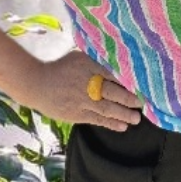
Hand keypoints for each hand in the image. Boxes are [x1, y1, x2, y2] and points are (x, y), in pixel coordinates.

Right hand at [22, 50, 142, 131]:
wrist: (37, 84)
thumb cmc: (61, 67)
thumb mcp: (79, 56)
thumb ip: (96, 57)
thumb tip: (117, 56)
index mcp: (88, 65)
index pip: (112, 72)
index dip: (127, 80)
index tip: (141, 83)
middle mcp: (87, 82)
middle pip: (112, 91)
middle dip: (129, 98)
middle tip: (142, 102)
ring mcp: (82, 99)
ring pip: (106, 108)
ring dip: (123, 114)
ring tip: (136, 118)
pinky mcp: (77, 114)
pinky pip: (97, 119)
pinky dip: (110, 123)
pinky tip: (122, 126)